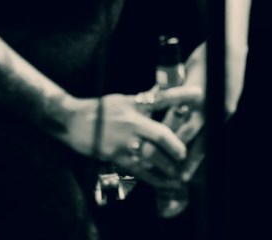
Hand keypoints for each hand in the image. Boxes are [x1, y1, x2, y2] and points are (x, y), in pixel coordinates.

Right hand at [60, 85, 202, 184]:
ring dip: (167, 166)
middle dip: (176, 146)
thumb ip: (144, 98)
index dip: (181, 95)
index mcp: (135, 104)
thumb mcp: (124, 98)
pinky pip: (138, 170)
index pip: (162, 98)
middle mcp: (132, 122)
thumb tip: (162, 90)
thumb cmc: (101, 108)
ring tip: (179, 173)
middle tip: (185, 153)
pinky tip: (163, 182)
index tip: (199, 94)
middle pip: (160, 135)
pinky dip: (153, 177)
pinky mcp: (116, 156)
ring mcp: (123, 141)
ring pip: (151, 156)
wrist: (73, 121)